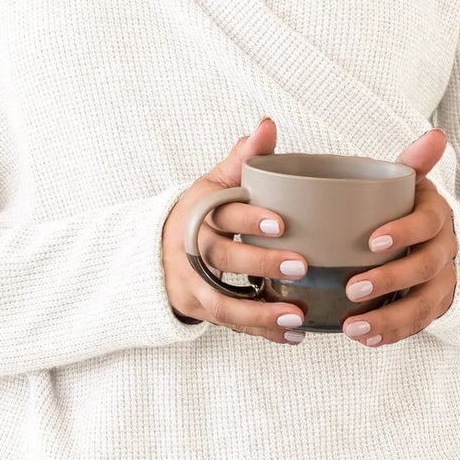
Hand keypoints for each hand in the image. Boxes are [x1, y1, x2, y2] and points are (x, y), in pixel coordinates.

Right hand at [162, 118, 315, 340]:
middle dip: (261, 263)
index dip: (249, 218)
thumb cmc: (203, 214)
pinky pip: (230, 325)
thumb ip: (243, 159)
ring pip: (222, 303)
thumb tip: (267, 125)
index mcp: (200, 212)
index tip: (282, 223)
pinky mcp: (201, 310)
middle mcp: (191, 249)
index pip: (222, 213)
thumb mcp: (215, 184)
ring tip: (298, 316)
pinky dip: (261, 332)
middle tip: (301, 265)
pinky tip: (293, 334)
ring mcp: (193, 284)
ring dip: (261, 313)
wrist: (158, 252)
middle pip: (221, 258)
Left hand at [337, 127, 458, 348]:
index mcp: (437, 215)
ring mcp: (442, 282)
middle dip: (389, 281)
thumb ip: (413, 162)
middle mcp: (446, 250)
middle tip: (351, 288)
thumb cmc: (406, 208)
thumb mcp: (411, 183)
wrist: (433, 240)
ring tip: (353, 328)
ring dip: (388, 318)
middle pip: (424, 268)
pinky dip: (392, 334)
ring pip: (423, 304)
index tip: (371, 241)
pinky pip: (418, 325)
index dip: (404, 232)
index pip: (427, 223)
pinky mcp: (433, 307)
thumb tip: (437, 134)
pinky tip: (364, 339)